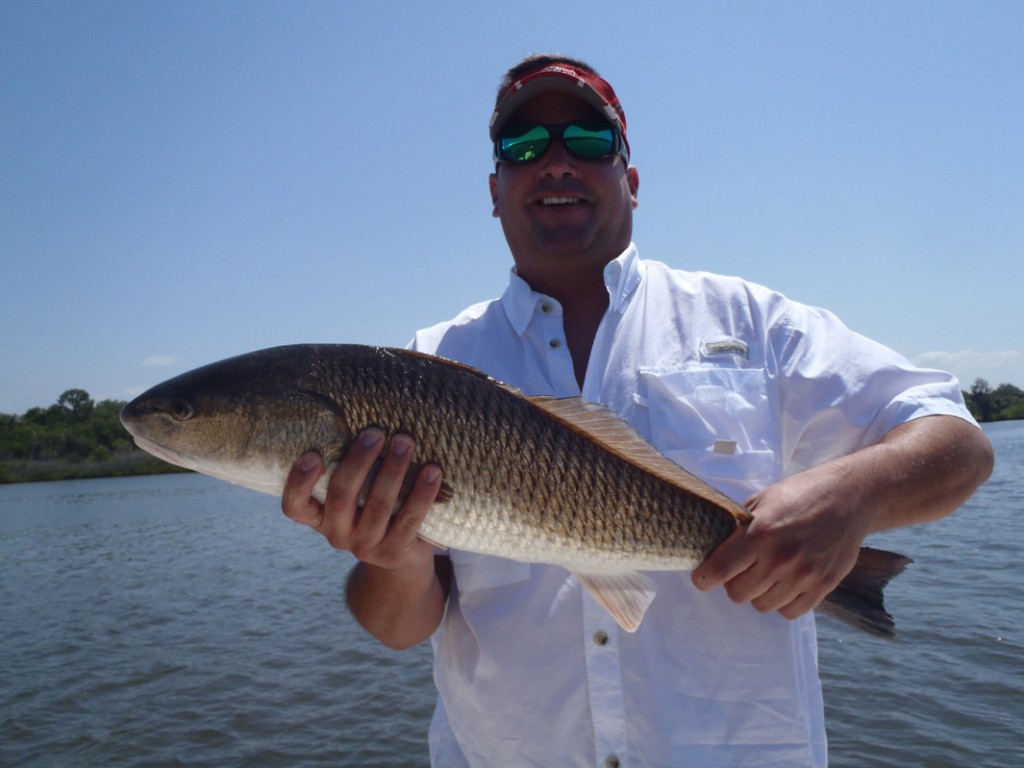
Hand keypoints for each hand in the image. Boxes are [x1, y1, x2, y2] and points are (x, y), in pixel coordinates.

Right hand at [281, 428, 441, 573]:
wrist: (402, 554)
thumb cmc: (373, 504)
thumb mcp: (356, 492)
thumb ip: (351, 466)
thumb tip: (363, 411)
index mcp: (319, 517)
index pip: (295, 506)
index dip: (299, 482)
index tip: (312, 453)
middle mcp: (337, 534)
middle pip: (341, 496)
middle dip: (359, 460)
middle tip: (376, 432)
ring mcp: (365, 546)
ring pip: (378, 505)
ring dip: (393, 469)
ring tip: (405, 441)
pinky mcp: (395, 552)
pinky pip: (410, 519)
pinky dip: (422, 492)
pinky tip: (432, 470)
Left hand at [691, 465, 873, 619]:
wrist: (849, 498)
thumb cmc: (800, 494)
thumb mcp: (762, 501)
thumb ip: (739, 528)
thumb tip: (717, 550)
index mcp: (759, 533)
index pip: (719, 571)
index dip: (704, 578)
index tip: (702, 578)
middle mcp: (779, 559)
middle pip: (738, 594)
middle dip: (734, 583)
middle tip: (742, 570)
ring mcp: (803, 576)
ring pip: (762, 606)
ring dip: (758, 593)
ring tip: (767, 575)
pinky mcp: (823, 587)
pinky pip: (790, 612)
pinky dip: (783, 603)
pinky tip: (785, 584)